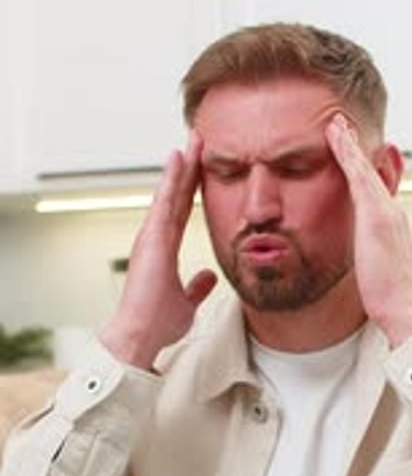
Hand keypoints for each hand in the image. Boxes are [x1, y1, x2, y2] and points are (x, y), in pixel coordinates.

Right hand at [100, 132, 216, 368]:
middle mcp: (155, 238)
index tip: (201, 165)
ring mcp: (151, 237)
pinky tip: (180, 158)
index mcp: (163, 250)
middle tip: (198, 140)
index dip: (191, 187)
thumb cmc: (156, 324)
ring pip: (169, 192)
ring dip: (182, 165)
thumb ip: (197, 287)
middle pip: (175, 195)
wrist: (140, 336)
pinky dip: (172, 179)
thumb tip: (208, 276)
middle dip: (188, 167)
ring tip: (193, 139)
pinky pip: (164, 202)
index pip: (181, 210)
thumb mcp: (186, 303)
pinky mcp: (151, 240)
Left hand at [326, 115, 411, 346]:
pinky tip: (334, 134)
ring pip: (364, 166)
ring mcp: (385, 210)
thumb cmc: (388, 298)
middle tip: (341, 126)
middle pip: (372, 171)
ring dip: (349, 143)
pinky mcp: (376, 214)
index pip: (374, 189)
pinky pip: (357, 173)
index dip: (362, 170)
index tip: (350, 156)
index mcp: (390, 225)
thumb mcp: (376, 272)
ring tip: (334, 122)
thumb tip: (362, 262)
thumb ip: (369, 259)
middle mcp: (391, 212)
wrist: (403, 308)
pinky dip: (347, 152)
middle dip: (356, 149)